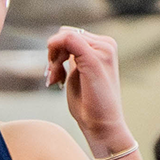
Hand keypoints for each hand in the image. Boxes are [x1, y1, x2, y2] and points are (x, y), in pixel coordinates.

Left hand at [45, 26, 130, 157]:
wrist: (103, 125)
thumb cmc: (89, 104)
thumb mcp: (78, 74)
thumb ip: (73, 57)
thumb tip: (58, 42)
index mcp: (104, 47)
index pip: (70, 35)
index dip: (56, 51)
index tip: (54, 74)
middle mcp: (106, 44)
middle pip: (65, 33)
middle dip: (54, 54)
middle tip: (54, 77)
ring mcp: (103, 50)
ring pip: (64, 36)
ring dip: (53, 58)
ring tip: (56, 79)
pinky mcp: (95, 58)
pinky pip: (68, 39)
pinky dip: (55, 55)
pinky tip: (56, 75)